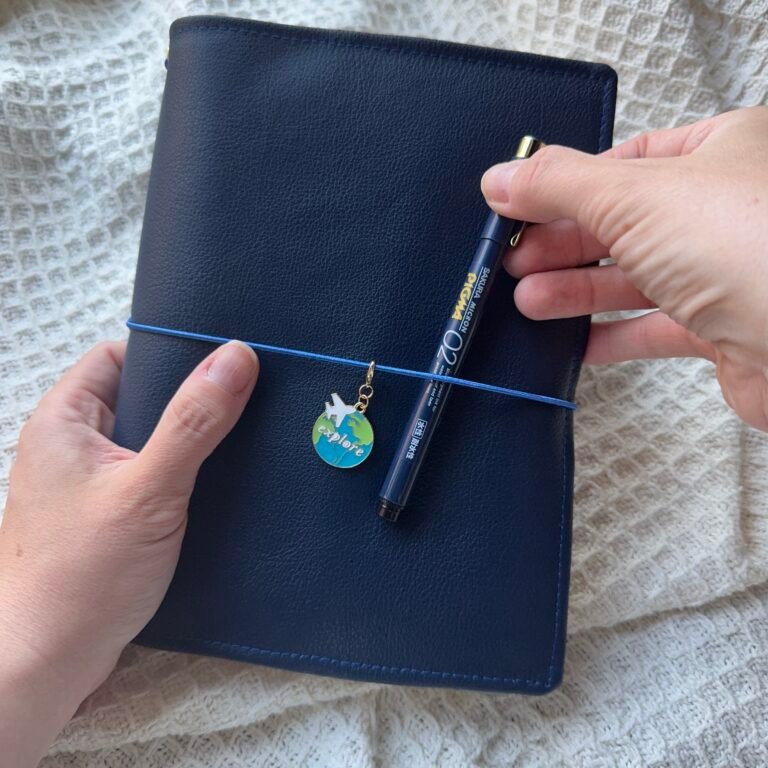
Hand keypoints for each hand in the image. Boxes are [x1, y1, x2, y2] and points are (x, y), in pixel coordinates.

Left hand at [0, 339, 258, 766]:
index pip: (119, 355)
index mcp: (64, 420)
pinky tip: (221, 482)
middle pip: (140, 397)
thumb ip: (194, 422)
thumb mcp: (148, 489)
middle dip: (191, 398)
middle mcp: (72, 444)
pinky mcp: (107, 515)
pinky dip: (184, 474)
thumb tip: (237, 357)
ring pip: (150, 439)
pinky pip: (151, 475)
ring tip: (243, 437)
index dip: (170, 351)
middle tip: (246, 398)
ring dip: (191, 440)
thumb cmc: (83, 574)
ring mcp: (89, 482)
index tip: (224, 359)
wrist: (47, 663)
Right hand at [481, 106, 767, 430]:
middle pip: (624, 222)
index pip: (628, 159)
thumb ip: (561, 186)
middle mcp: (728, 208)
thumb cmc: (751, 247)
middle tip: (514, 261)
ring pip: (636, 276)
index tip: (520, 207)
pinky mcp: (725, 327)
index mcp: (723, 152)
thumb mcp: (634, 196)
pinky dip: (614, 336)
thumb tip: (504, 177)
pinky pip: (657, 327)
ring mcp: (728, 269)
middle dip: (563, 245)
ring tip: (528, 303)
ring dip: (578, 291)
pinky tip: (577, 344)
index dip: (568, 185)